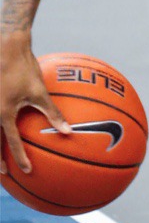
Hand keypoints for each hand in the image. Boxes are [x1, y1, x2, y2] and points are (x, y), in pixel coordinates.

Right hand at [0, 38, 71, 175]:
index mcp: (3, 114)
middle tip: (5, 174)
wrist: (6, 48)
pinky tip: (2, 131)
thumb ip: (53, 113)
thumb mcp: (40, 92)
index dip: (19, 157)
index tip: (26, 170)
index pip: (11, 142)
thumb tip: (68, 131)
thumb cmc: (24, 68)